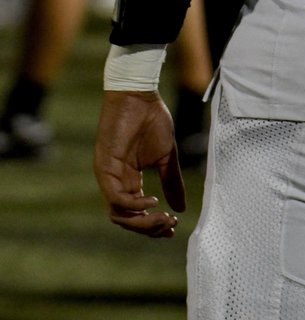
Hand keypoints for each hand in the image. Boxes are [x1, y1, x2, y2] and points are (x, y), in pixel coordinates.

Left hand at [93, 90, 185, 238]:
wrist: (139, 95)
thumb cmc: (152, 120)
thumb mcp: (166, 156)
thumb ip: (172, 181)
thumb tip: (181, 209)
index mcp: (129, 180)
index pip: (137, 214)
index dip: (154, 225)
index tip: (174, 227)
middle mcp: (116, 182)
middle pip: (126, 220)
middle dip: (149, 228)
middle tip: (169, 225)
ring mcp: (108, 176)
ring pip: (119, 214)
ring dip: (142, 222)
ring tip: (163, 217)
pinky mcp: (104, 167)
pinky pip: (116, 198)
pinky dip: (134, 205)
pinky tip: (152, 201)